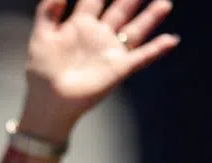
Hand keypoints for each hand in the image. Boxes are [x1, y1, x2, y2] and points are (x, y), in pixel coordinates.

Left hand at [19, 0, 177, 141]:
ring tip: (164, 4)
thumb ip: (47, 13)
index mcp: (79, 24)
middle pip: (120, 9)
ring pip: (135, 29)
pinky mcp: (118, 69)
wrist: (48, 103)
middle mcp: (99, 35)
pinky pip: (141, 57)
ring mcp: (110, 51)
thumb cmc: (41, 72)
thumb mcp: (40, 38)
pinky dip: (157, 49)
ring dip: (150, 17)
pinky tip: (171, 40)